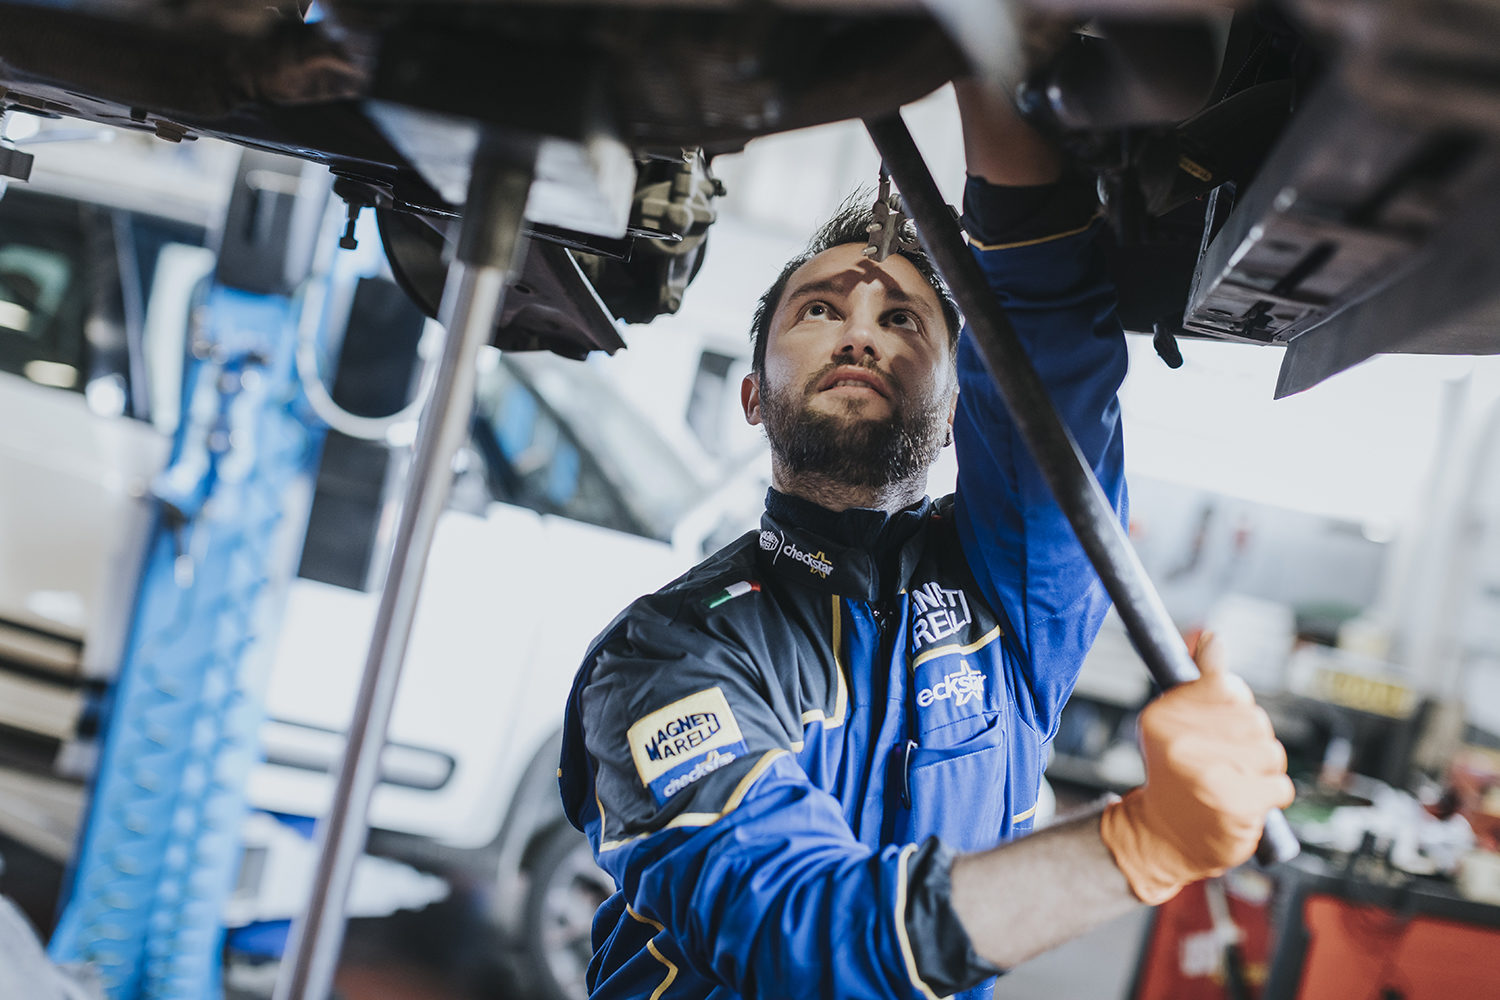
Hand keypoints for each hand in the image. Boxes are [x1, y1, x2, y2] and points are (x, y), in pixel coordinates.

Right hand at [1099, 633, 1295, 904]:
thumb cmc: (1176, 775)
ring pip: (1270, 751)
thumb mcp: (1176, 721)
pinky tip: (1245, 802)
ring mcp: (1206, 774)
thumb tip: (1213, 637)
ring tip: (1235, 781)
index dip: (1232, 705)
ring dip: (1262, 769)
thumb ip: (1200, 680)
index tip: (1217, 726)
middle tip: (1224, 760)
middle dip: (1250, 739)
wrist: (1165, 839)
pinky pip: (1281, 785)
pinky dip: (1270, 796)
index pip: (1226, 686)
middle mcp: (1179, 742)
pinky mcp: (1234, 805)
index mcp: (1162, 715)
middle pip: (1253, 718)